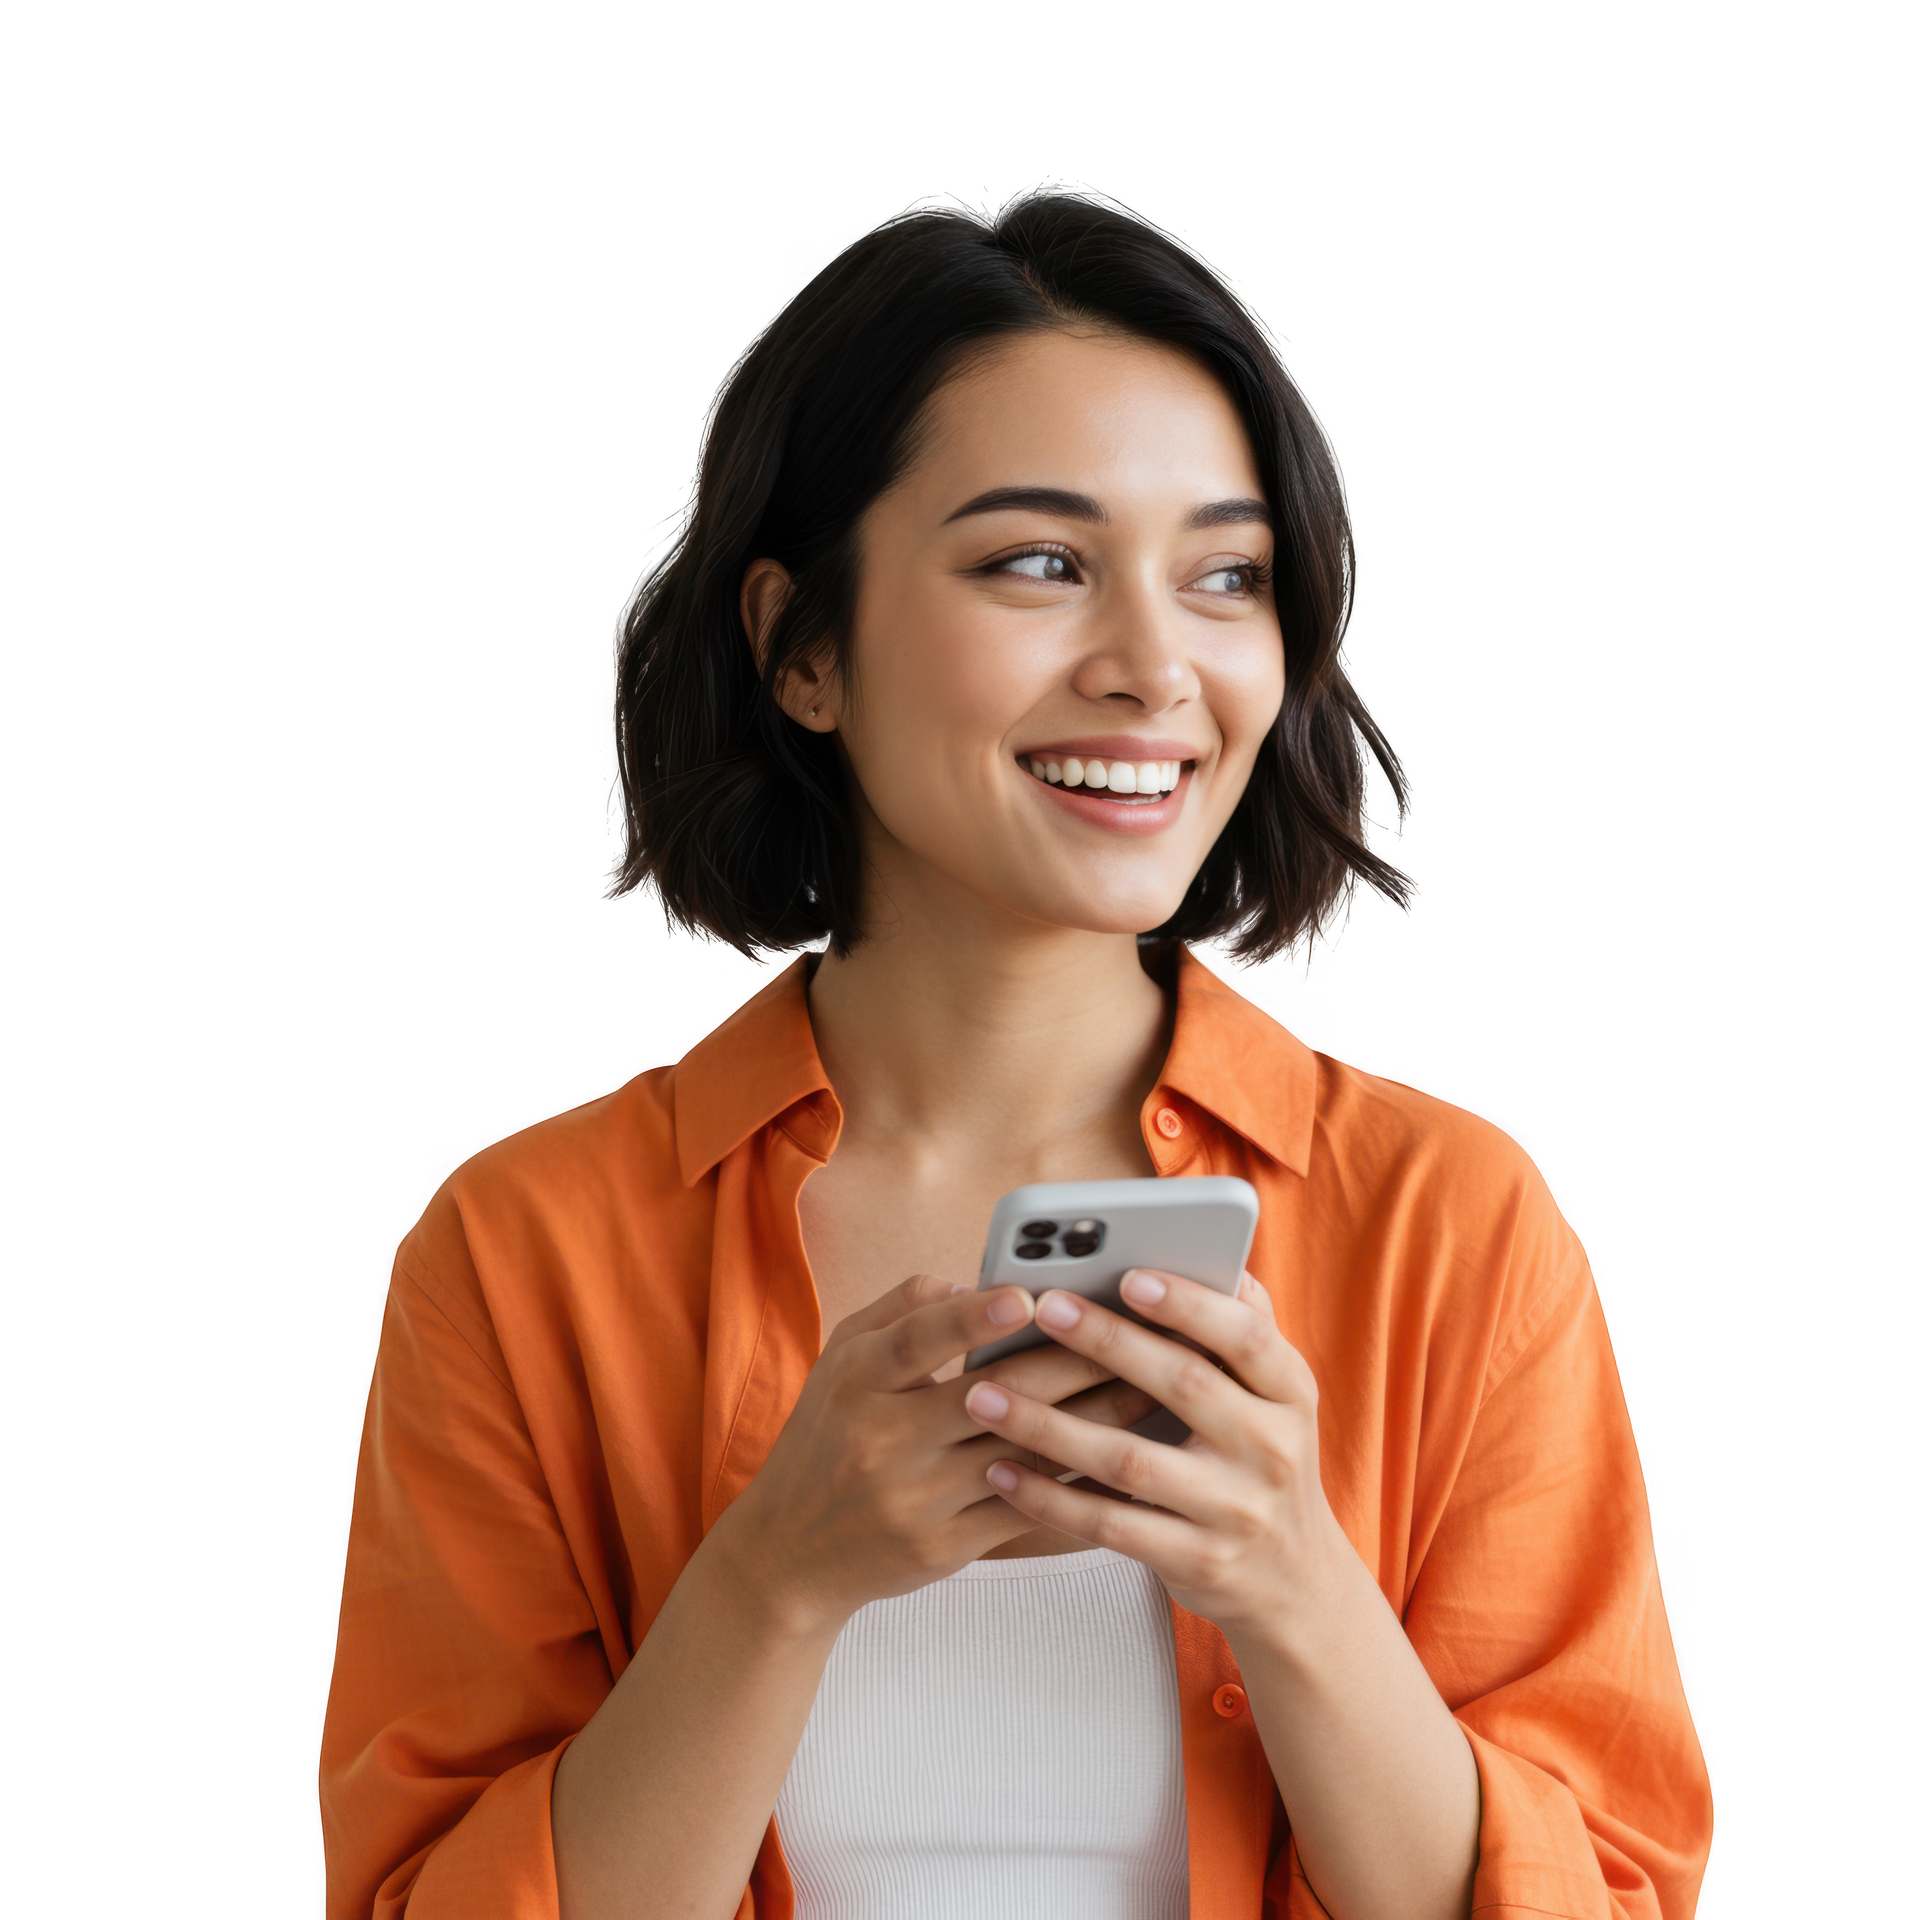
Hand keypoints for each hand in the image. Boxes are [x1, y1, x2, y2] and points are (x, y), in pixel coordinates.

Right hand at [716, 1274, 1160, 1633]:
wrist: (790, 1552)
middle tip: (1138, 1332)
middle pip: (992, 1396)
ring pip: (1023, 1453)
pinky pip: (1026, 1513)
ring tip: (1153, 1390)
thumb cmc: (829, 1434)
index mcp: (858, 1381)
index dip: (970, 1319)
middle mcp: (884, 1440)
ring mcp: (916, 1499)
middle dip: (1074, 1362)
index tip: (1027, 1295)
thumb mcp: (843, 1359)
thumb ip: (904, 1310)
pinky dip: (1080, 1487)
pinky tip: (1126, 1463)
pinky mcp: (943, 1547)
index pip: (916, 1342)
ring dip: (1095, 1422)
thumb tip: (977, 1284)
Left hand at [959, 1270, 1353, 1639]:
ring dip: (1050, 1425)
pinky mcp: (1196, 1562)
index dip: (1190, 1304)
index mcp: (1290, 1393)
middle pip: (1183, 1386)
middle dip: (1108, 1343)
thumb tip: (1216, 1255)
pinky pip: (1111, 1527)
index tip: (1128, 1274)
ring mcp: (1235, 1511)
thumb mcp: (1277, 1397)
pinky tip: (999, 1470)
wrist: (1294, 1583)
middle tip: (1041, 1307)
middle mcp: (1271, 1449)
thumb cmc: (1261, 1461)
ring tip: (984, 1395)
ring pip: (1130, 1461)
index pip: (1248, 1337)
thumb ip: (1243, 1330)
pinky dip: (1050, 1499)